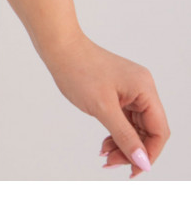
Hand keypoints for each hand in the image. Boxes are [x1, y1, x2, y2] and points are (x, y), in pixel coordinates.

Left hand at [41, 32, 169, 177]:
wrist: (59, 47)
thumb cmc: (79, 70)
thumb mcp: (103, 109)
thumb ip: (125, 137)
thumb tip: (142, 162)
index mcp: (144, 89)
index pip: (159, 130)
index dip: (149, 153)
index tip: (133, 170)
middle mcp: (141, 88)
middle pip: (148, 130)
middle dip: (132, 150)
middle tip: (112, 163)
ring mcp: (129, 89)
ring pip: (135, 126)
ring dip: (122, 144)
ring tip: (105, 155)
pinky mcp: (118, 91)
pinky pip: (124, 118)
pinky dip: (116, 132)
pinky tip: (104, 143)